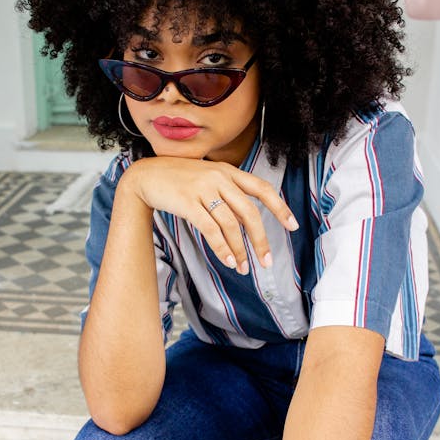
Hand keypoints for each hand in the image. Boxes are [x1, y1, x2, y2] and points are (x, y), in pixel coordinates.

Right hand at [123, 155, 298, 274]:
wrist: (146, 175)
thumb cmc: (177, 179)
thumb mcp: (207, 176)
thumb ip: (227, 189)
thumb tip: (246, 216)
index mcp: (228, 171)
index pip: (262, 189)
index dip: (280, 207)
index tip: (293, 226)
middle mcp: (220, 178)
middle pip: (250, 212)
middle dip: (260, 240)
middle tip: (265, 261)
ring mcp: (203, 189)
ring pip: (231, 225)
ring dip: (240, 250)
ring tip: (242, 267)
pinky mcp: (188, 203)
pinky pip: (211, 229)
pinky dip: (222, 247)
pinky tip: (228, 260)